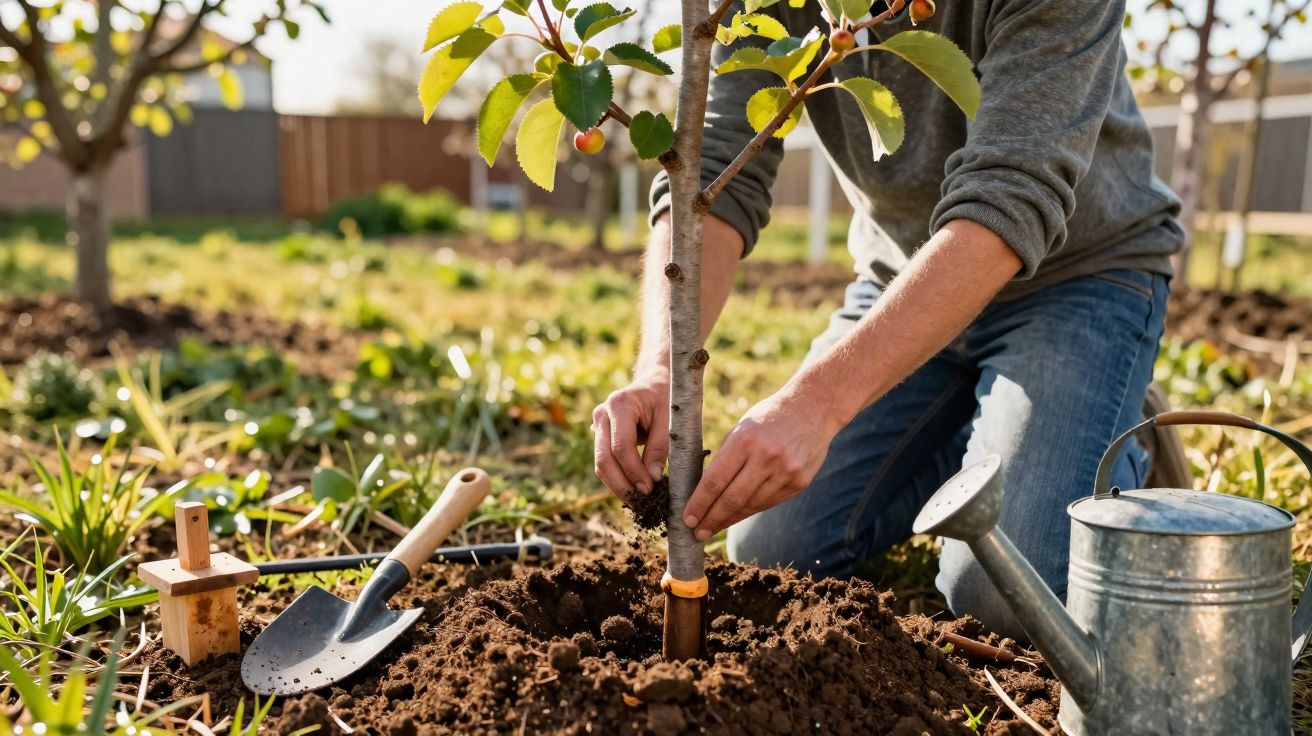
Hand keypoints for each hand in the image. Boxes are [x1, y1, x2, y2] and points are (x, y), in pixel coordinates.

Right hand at [592, 369, 669, 497]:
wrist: (656, 382)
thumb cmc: (667, 397)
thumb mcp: (671, 418)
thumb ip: (661, 446)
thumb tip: (652, 479)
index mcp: (620, 404)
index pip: (621, 446)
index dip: (634, 471)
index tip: (650, 489)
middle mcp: (602, 414)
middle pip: (604, 458)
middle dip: (622, 484)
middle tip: (641, 502)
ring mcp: (598, 425)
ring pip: (600, 464)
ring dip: (617, 485)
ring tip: (638, 501)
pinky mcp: (600, 436)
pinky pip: (605, 462)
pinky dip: (617, 478)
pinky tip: (632, 490)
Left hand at [683, 388, 839, 540]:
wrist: (814, 408)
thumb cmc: (769, 417)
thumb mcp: (742, 428)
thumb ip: (726, 458)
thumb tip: (706, 492)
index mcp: (745, 440)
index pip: (715, 480)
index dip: (699, 504)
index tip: (688, 519)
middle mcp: (766, 457)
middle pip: (732, 499)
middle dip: (712, 519)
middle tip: (697, 533)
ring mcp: (786, 472)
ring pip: (751, 506)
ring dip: (730, 519)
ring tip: (714, 527)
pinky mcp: (800, 482)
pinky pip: (769, 503)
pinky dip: (751, 510)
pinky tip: (737, 516)